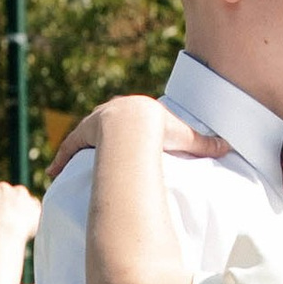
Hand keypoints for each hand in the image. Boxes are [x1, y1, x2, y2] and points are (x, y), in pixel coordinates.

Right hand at [0, 172, 42, 247]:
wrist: (5, 234)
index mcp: (2, 187)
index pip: (0, 198)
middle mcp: (18, 190)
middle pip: (13, 202)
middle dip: (9, 212)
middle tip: (3, 227)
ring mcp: (30, 201)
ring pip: (24, 209)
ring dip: (20, 217)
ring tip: (13, 231)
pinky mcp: (40, 213)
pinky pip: (36, 217)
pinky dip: (30, 223)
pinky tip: (23, 231)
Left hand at [45, 98, 226, 188]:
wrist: (139, 126)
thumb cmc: (163, 130)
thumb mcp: (186, 138)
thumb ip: (204, 144)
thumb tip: (228, 148)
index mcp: (134, 112)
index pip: (125, 121)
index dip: (121, 131)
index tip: (118, 141)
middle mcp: (110, 114)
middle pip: (101, 127)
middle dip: (97, 137)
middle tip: (93, 152)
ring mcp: (94, 124)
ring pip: (81, 138)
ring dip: (74, 151)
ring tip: (64, 167)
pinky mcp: (83, 134)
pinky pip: (70, 149)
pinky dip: (62, 159)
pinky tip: (53, 172)